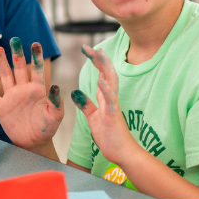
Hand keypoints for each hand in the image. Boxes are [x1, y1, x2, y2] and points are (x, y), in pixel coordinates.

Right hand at [0, 39, 62, 150]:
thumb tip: (55, 86)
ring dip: (1, 64)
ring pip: (5, 76)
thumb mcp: (55, 115)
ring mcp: (11, 97)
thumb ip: (56, 102)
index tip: (35, 43)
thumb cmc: (47, 127)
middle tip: (14, 39)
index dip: (35, 57)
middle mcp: (23, 89)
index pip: (36, 70)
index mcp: (37, 90)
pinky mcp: (1, 108)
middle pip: (18, 68)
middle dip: (16, 54)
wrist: (34, 142)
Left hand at [71, 45, 141, 164]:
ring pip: (111, 82)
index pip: (101, 74)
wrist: (122, 153)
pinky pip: (110, 101)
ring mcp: (113, 106)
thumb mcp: (93, 118)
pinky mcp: (113, 116)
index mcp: (106, 98)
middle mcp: (111, 98)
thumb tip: (76, 91)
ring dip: (104, 68)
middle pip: (106, 73)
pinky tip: (99, 80)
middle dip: (98, 59)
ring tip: (98, 55)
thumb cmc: (110, 136)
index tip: (87, 48)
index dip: (95, 61)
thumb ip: (86, 104)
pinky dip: (105, 90)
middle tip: (89, 46)